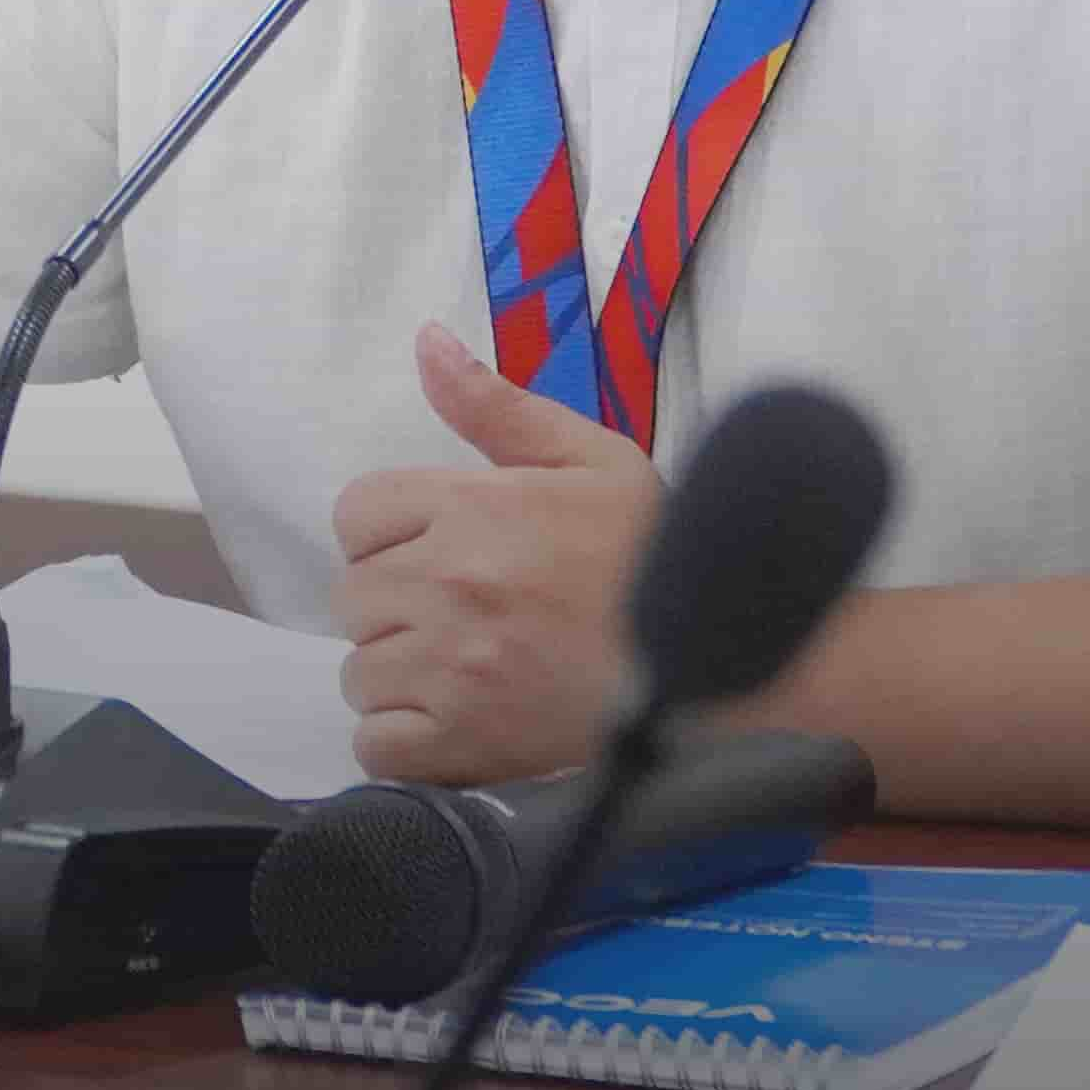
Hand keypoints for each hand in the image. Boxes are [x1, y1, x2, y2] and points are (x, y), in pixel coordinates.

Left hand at [329, 322, 661, 781]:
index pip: (358, 513)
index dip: (394, 535)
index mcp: (472, 507)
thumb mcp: (593, 460)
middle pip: (354, 595)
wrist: (735, 669)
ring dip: (405, 677)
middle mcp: (449, 583)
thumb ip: (496, 406)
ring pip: (363, 672)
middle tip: (472, 618)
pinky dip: (407, 743)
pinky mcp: (466, 745)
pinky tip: (462, 726)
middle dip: (400, 605)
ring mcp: (454, 668)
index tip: (445, 554)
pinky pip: (380, 747)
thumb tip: (425, 342)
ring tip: (478, 673)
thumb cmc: (663, 560)